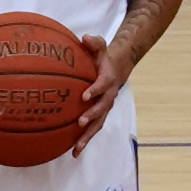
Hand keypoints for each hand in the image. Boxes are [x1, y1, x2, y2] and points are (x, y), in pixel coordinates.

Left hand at [65, 35, 124, 150]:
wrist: (117, 70)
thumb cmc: (103, 59)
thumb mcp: (101, 47)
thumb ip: (94, 42)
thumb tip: (84, 37)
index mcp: (107, 80)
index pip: (101, 85)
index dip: (94, 90)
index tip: (84, 95)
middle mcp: (108, 97)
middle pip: (102, 109)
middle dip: (92, 116)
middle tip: (81, 122)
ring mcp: (104, 108)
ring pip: (98, 125)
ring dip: (87, 137)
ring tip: (76, 149)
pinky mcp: (99, 116)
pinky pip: (93, 130)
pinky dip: (84, 141)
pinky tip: (73, 153)